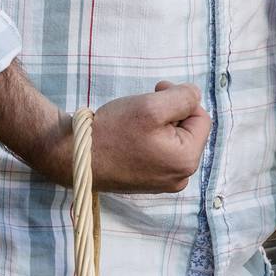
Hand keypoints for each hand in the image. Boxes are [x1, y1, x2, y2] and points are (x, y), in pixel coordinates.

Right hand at [82, 83, 210, 193]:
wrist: (74, 157)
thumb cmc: (113, 131)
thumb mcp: (153, 105)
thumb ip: (184, 97)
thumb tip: (195, 96)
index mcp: (186, 161)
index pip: (201, 117)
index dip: (181, 100)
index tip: (156, 92)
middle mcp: (179, 178)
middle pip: (189, 130)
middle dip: (171, 113)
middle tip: (145, 105)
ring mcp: (163, 183)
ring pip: (174, 139)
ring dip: (160, 124)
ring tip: (136, 122)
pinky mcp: (148, 182)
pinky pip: (160, 152)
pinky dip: (150, 138)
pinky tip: (130, 136)